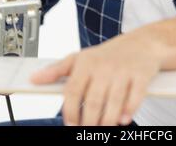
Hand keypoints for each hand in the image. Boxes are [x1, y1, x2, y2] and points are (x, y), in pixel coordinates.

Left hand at [31, 28, 162, 125]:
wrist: (142, 43)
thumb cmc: (107, 55)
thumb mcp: (80, 58)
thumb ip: (56, 70)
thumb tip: (33, 78)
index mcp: (86, 63)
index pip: (73, 90)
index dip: (70, 112)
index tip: (70, 125)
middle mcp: (104, 66)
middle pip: (93, 101)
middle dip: (89, 123)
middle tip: (87, 131)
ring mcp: (123, 71)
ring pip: (114, 103)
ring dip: (107, 122)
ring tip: (102, 129)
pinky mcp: (141, 76)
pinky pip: (135, 98)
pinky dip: (128, 112)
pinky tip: (123, 119)